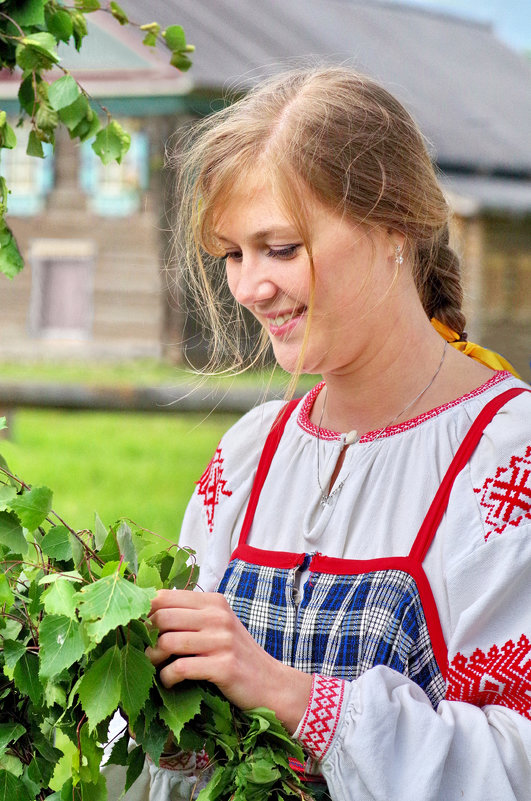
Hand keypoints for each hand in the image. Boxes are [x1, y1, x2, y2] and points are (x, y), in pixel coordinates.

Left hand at [146, 590, 311, 734]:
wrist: (271, 683)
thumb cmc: (236, 655)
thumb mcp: (217, 626)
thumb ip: (190, 618)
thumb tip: (146, 615)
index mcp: (213, 602)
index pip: (165, 596)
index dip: (144, 612)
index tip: (138, 629)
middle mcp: (218, 616)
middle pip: (162, 617)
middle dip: (145, 637)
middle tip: (144, 652)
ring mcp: (222, 640)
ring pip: (168, 642)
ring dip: (154, 659)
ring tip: (156, 667)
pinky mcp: (224, 666)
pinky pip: (181, 668)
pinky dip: (168, 678)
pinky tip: (170, 682)